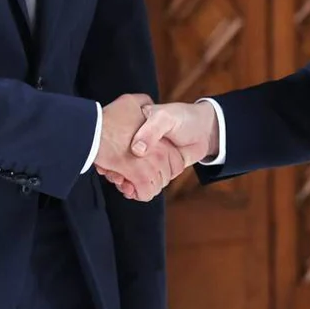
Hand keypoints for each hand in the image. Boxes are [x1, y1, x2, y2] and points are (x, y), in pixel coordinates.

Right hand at [100, 101, 218, 198]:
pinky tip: (131, 189)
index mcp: (138, 132)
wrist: (204, 128)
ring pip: (130, 178)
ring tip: (122, 183)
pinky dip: (137, 190)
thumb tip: (137, 150)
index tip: (105, 165)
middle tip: (113, 176)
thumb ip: (151, 130)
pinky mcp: (159, 172)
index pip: (116, 147)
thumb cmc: (182, 118)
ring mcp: (148, 161)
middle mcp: (140, 148)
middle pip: (120, 166)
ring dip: (124, 183)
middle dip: (115, 173)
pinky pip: (144, 186)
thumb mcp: (164, 117)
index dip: (109, 157)